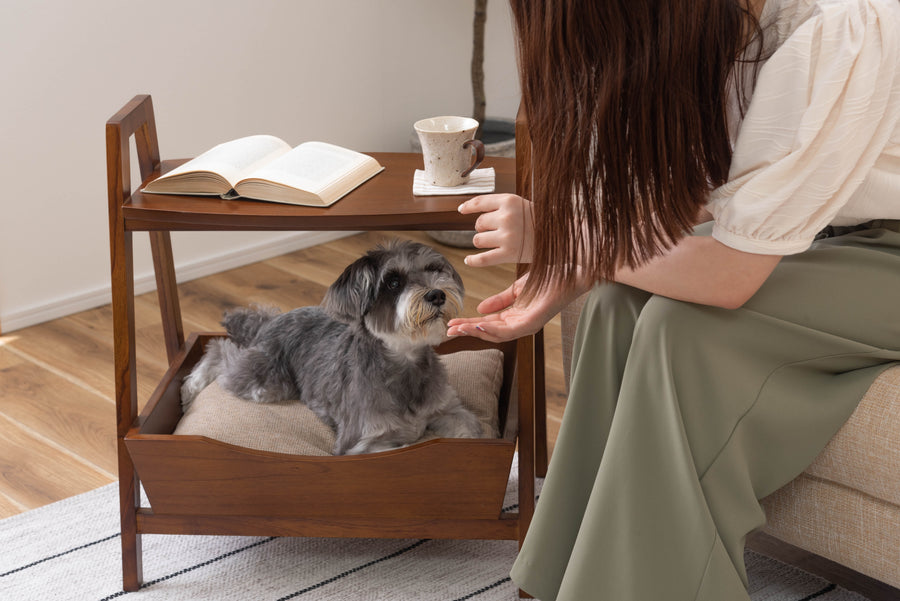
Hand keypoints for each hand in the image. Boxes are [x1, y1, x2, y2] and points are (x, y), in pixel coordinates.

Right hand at [446, 273, 582, 342]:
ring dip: (477, 331)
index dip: (469, 324)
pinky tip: (479, 323)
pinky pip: (511, 330)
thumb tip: (480, 307)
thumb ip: (500, 300)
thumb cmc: (549, 279)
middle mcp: (520, 324)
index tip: (452, 323)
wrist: (571, 272)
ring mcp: (528, 325)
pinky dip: (494, 329)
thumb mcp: (517, 289)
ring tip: (460, 328)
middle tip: (450, 330)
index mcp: (515, 317)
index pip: (488, 324)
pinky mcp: (535, 322)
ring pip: (497, 334)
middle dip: (468, 331)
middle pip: (489, 332)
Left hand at [458, 194, 533, 266]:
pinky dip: (473, 260)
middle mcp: (506, 217)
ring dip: (483, 242)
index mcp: (509, 201)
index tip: (461, 210)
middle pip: (478, 223)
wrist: (559, 236)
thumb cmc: (537, 220)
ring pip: (478, 240)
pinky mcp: (509, 254)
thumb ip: (499, 205)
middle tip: (498, 230)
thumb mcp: (520, 204)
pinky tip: (469, 260)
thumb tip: (467, 208)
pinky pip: (482, 259)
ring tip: (495, 242)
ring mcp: (507, 236)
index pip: (480, 202)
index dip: (468, 207)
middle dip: (483, 227)